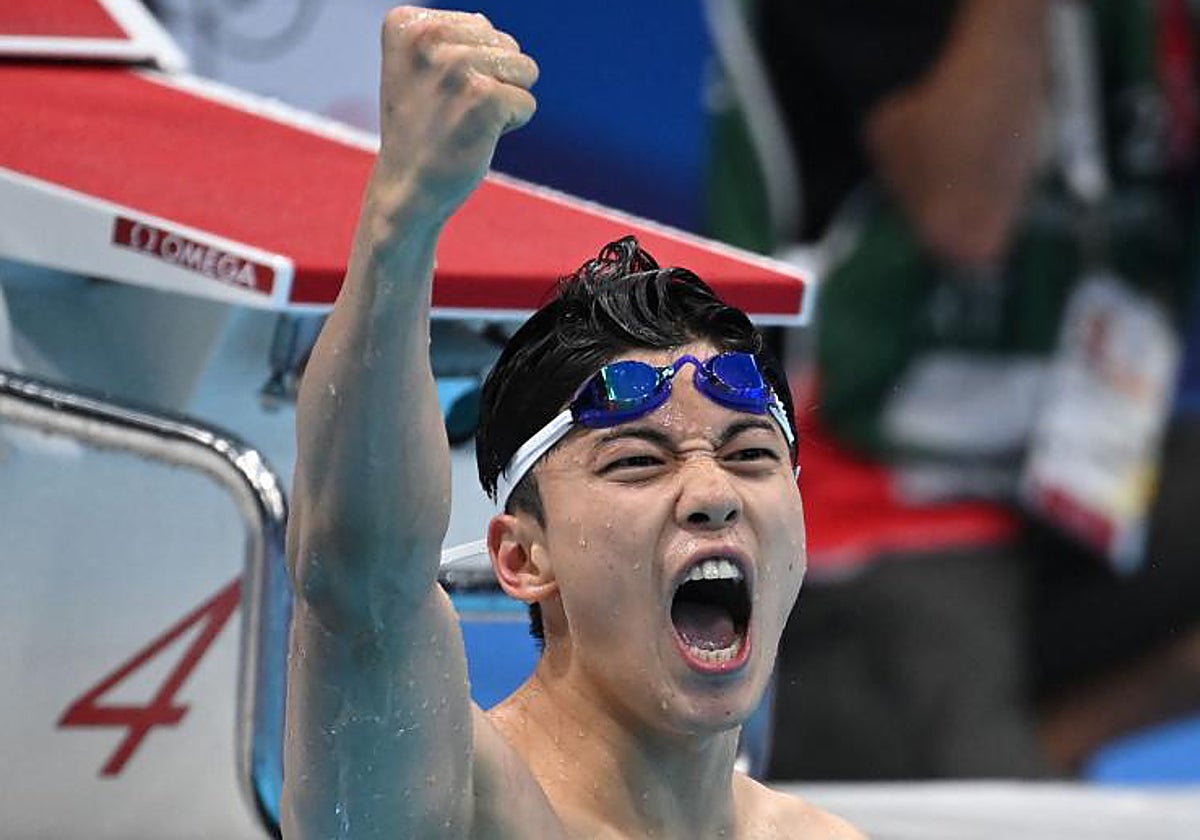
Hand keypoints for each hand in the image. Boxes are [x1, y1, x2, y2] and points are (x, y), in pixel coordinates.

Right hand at [374, 7, 538, 228]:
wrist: (406, 190)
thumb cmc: (421, 130)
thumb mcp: (419, 68)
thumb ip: (450, 36)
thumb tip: (486, 25)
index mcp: (407, 23)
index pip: (481, 27)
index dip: (472, 66)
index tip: (435, 93)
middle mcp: (429, 37)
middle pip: (507, 45)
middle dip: (492, 81)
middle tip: (452, 112)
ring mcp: (456, 66)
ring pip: (524, 71)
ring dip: (503, 102)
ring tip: (463, 122)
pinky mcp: (484, 97)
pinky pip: (528, 104)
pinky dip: (510, 126)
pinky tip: (475, 138)